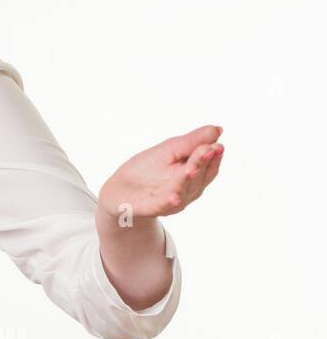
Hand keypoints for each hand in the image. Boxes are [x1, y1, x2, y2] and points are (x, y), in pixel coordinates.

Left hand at [98, 124, 224, 219]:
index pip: (207, 167)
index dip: (212, 157)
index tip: (217, 145)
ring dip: (185, 180)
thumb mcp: (169, 151)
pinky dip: (166, 202)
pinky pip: (160, 206)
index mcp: (193, 176)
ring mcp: (170, 202)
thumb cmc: (148, 169)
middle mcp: (186, 191)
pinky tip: (173, 197)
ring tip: (191, 170)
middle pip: (196, 178)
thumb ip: (192, 142)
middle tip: (207, 151)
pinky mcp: (149, 208)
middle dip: (201, 164)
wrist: (120, 190)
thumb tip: (218, 130)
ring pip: (180, 191)